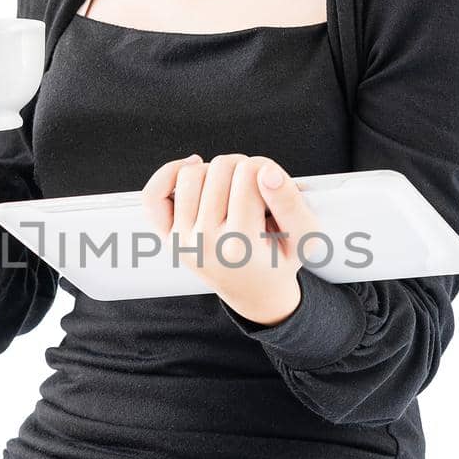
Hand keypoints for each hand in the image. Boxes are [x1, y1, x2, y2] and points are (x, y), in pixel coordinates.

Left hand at [141, 152, 317, 325]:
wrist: (256, 291)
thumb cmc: (279, 261)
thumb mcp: (304, 237)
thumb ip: (292, 202)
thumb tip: (266, 171)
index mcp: (240, 244)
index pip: (251, 174)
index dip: (268, 169)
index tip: (274, 186)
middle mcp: (206, 243)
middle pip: (222, 168)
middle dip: (244, 169)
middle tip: (255, 191)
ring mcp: (183, 239)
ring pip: (192, 173)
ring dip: (216, 171)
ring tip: (232, 190)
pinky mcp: (169, 237)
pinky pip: (154, 194)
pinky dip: (170, 172)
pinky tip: (194, 169)